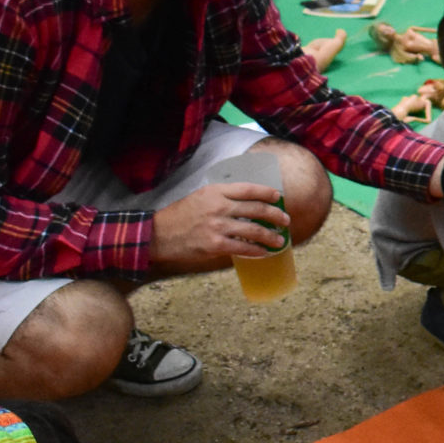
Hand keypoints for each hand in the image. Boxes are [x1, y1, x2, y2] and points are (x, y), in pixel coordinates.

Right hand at [150, 181, 289, 267]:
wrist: (158, 235)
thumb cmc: (179, 215)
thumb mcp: (200, 196)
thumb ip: (221, 196)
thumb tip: (247, 202)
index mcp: (216, 191)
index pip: (249, 189)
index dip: (267, 193)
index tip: (278, 197)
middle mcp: (219, 207)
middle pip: (257, 209)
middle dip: (276, 215)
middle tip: (285, 221)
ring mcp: (218, 226)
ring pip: (254, 230)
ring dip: (271, 236)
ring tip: (280, 241)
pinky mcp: (215, 245)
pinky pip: (243, 248)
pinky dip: (257, 251)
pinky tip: (264, 253)